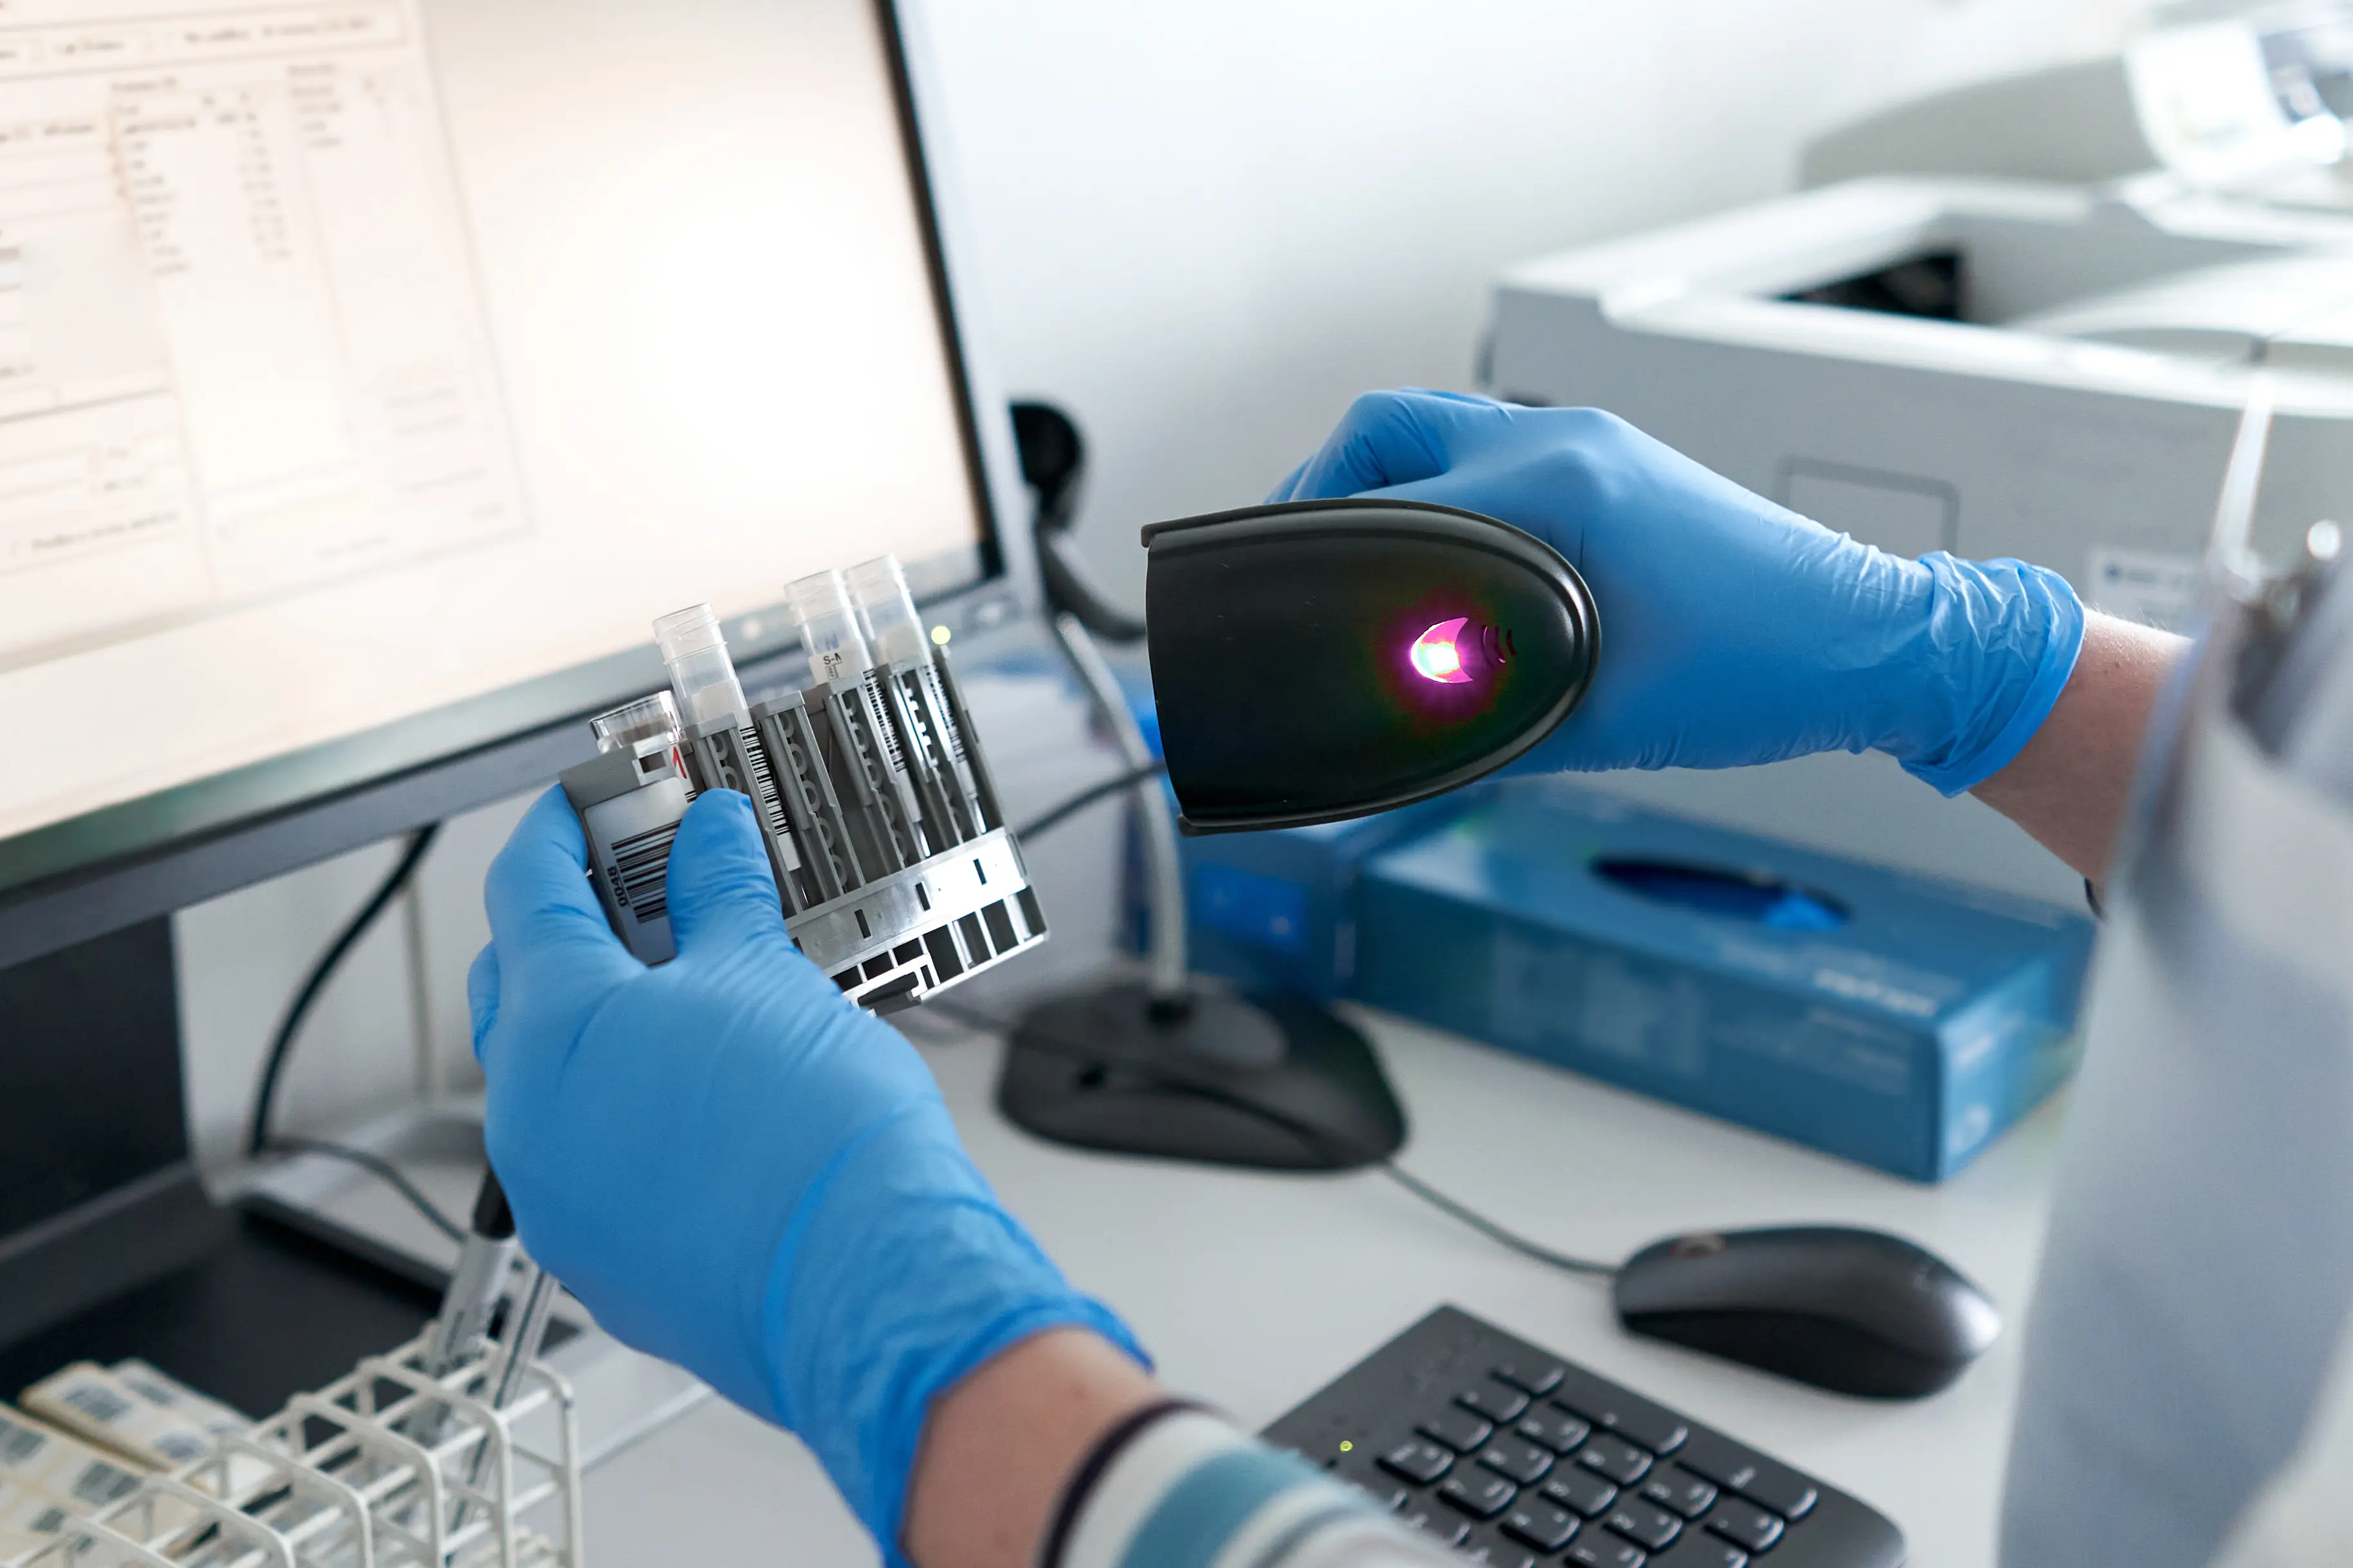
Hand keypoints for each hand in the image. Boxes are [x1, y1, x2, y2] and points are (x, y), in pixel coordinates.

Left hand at [468, 788, 1138, 1554]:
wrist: (867, 1283)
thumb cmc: (815, 1138)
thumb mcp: (766, 973)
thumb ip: (717, 893)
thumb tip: (707, 838)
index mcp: (553, 1028)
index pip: (523, 889)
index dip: (558, 826)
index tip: (590, 799)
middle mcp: (530, 1118)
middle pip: (520, 985)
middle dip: (577, 925)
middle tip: (656, 887)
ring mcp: (561, 1198)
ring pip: (561, 1078)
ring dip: (613, 1021)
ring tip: (707, 988)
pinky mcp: (607, 1259)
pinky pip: (599, 1157)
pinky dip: (638, 1106)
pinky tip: (716, 1087)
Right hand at [1271, 390, 2084, 792]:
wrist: (1873, 645)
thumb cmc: (1762, 674)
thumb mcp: (1598, 719)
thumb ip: (1479, 729)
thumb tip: (1396, 743)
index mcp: (1554, 488)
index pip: (1381, 510)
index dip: (1310, 564)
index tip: (1269, 610)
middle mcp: (1564, 441)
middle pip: (1384, 428)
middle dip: (1317, 489)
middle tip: (1286, 564)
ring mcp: (1592, 441)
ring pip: (1436, 428)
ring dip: (1379, 481)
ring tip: (1346, 560)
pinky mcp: (1612, 463)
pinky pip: (1488, 450)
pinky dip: (1439, 489)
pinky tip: (1433, 559)